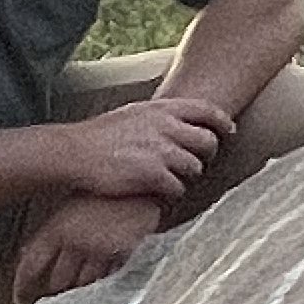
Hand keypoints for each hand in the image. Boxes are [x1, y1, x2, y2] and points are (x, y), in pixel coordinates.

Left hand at [16, 190, 166, 303]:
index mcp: (58, 227)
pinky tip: (107, 279)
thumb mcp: (74, 207)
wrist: (144, 186)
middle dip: (58, 289)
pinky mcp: (122, 257)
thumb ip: (57, 232)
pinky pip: (108, 280)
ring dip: (83, 288)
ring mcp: (100, 251)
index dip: (23, 285)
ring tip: (85, 290)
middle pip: (58, 279)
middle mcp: (76, 242)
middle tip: (58, 295)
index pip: (31, 264)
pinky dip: (104, 283)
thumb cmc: (108, 194)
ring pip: (84, 283)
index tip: (20, 298)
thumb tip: (34, 254)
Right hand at [64, 93, 230, 204]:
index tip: (229, 131)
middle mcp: (165, 126)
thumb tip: (178, 120)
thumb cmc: (100, 135)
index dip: (222, 122)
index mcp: (161, 108)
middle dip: (206, 155)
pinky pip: (178, 188)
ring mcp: (160, 150)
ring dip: (187, 176)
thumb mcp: (132, 113)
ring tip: (172, 180)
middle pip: (207, 141)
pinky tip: (161, 194)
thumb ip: (158, 116)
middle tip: (196, 163)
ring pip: (194, 167)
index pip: (206, 110)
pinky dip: (172, 194)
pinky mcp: (152, 174)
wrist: (74, 151)